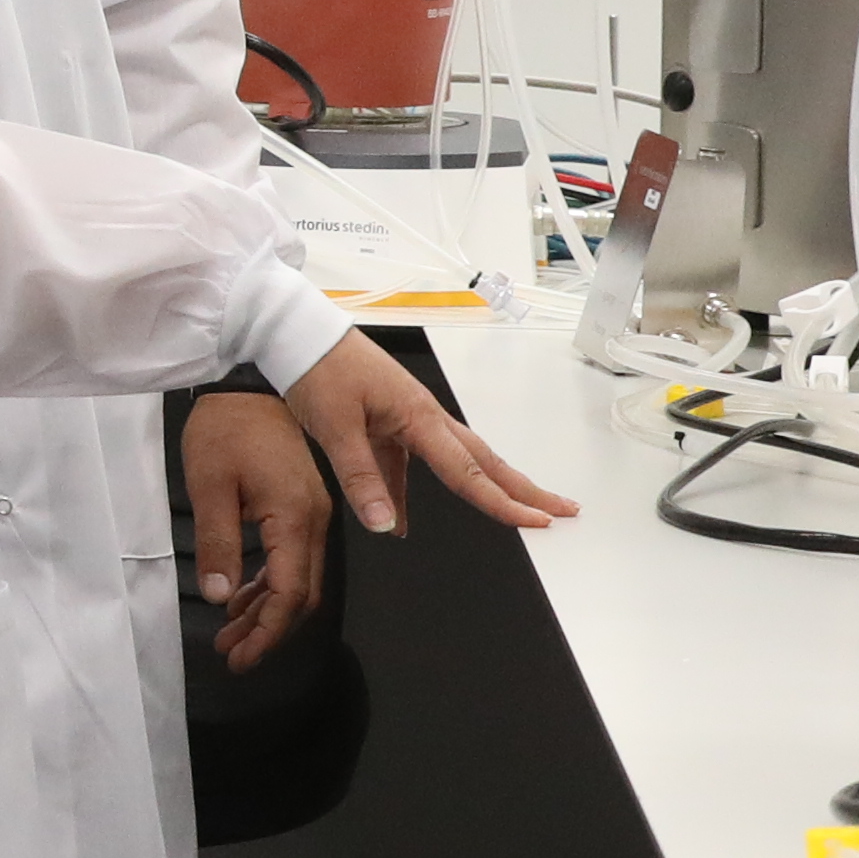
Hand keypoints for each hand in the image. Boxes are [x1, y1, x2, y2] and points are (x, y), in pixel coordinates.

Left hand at [179, 389, 332, 666]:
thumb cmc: (225, 429)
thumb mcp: (210, 487)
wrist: (248, 382)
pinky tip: (242, 597)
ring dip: (266, 610)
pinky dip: (269, 584)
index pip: (290, 592)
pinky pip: (291, 557)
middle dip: (268, 630)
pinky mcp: (300, 505)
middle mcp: (315, 520)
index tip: (240, 657)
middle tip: (233, 654)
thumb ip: (218, 544)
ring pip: (298, 579)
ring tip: (231, 634)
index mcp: (296, 517)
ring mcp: (311, 512)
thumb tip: (220, 597)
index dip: (267, 631)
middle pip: (302, 593)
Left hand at [279, 337, 577, 544]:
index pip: (468, 471)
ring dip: (486, 485)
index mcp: (419, 416)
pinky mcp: (386, 421)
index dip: (503, 501)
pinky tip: (401, 520)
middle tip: (561, 510)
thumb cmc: (318, 367)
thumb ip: (362, 478)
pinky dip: (410, 492)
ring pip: (457, 459)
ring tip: (514, 508)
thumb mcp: (335, 427)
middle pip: (484, 461)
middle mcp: (423, 416)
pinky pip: (411, 464)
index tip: (537, 521)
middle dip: (523, 488)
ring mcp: (408, 418)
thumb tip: (385, 525)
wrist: (297, 332)